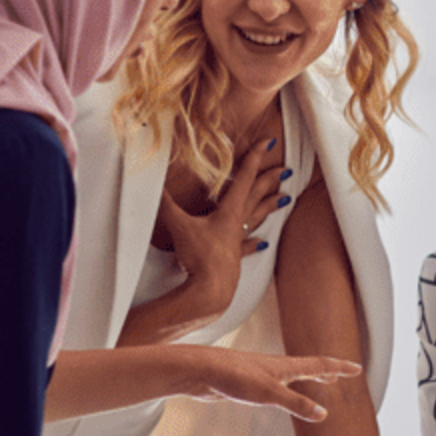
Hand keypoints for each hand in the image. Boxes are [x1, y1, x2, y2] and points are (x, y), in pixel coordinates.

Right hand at [153, 138, 290, 320]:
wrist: (209, 292)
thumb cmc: (200, 257)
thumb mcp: (178, 226)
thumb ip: (164, 201)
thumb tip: (149, 178)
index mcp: (229, 211)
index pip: (244, 177)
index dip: (254, 158)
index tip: (267, 142)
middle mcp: (238, 223)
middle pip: (257, 195)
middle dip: (270, 179)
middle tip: (286, 168)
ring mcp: (238, 241)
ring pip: (257, 218)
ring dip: (270, 206)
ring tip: (286, 197)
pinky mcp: (234, 259)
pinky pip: (247, 246)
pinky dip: (255, 242)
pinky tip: (264, 242)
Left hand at [176, 348, 360, 420]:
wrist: (200, 372)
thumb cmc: (233, 376)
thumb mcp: (269, 393)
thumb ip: (296, 404)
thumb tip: (323, 415)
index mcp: (285, 366)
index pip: (320, 365)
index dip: (340, 368)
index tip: (356, 369)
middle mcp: (276, 367)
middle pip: (308, 368)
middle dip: (326, 373)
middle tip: (340, 377)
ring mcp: (262, 375)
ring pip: (292, 377)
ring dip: (308, 380)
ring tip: (319, 385)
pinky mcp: (248, 384)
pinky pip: (277, 387)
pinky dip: (289, 390)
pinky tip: (281, 395)